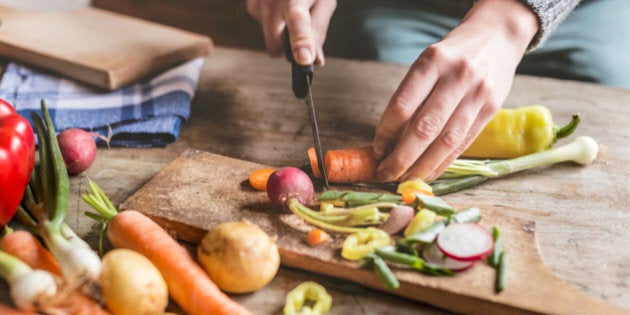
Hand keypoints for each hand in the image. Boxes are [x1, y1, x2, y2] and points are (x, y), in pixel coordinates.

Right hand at [246, 0, 336, 65]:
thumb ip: (319, 31)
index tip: (304, 59)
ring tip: (291, 8)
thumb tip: (315, 60)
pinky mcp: (250, 5)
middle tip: (302, 33)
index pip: (298, 20)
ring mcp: (258, 3)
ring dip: (281, 31)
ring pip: (269, 38)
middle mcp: (272, 0)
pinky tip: (280, 5)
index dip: (301, 41)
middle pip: (275, 47)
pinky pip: (265, 28)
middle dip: (288, 47)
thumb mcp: (324, 1)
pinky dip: (274, 22)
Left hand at [372, 0, 537, 181]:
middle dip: (401, 157)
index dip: (386, 133)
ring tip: (404, 179)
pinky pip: (463, 143)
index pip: (403, 105)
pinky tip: (428, 173)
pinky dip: (443, 162)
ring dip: (422, 166)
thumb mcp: (428, 62)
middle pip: (424, 127)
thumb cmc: (452, 54)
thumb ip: (412, 95)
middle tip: (385, 173)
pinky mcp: (492, 109)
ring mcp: (477, 93)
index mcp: (433, 61)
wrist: (496, 37)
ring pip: (446, 140)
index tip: (376, 150)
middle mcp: (457, 76)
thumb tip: (388, 140)